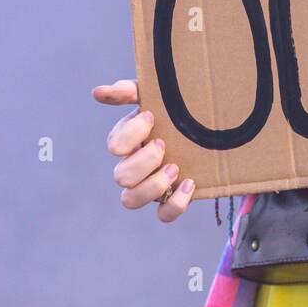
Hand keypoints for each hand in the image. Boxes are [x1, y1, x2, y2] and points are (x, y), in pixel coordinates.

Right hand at [92, 79, 194, 221]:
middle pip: (120, 176)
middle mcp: (132, 167)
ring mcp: (149, 187)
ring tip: (175, 167)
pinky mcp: (169, 200)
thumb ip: (129, 91)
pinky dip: (176, 203)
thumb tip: (98, 92)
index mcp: (128, 141)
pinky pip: (163, 215)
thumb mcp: (156, 96)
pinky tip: (190, 184)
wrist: (209, 129)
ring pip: (130, 200)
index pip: (114, 145)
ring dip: (152, 185)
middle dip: (143, 161)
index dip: (130, 134)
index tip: (152, 116)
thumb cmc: (174, 112)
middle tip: (163, 144)